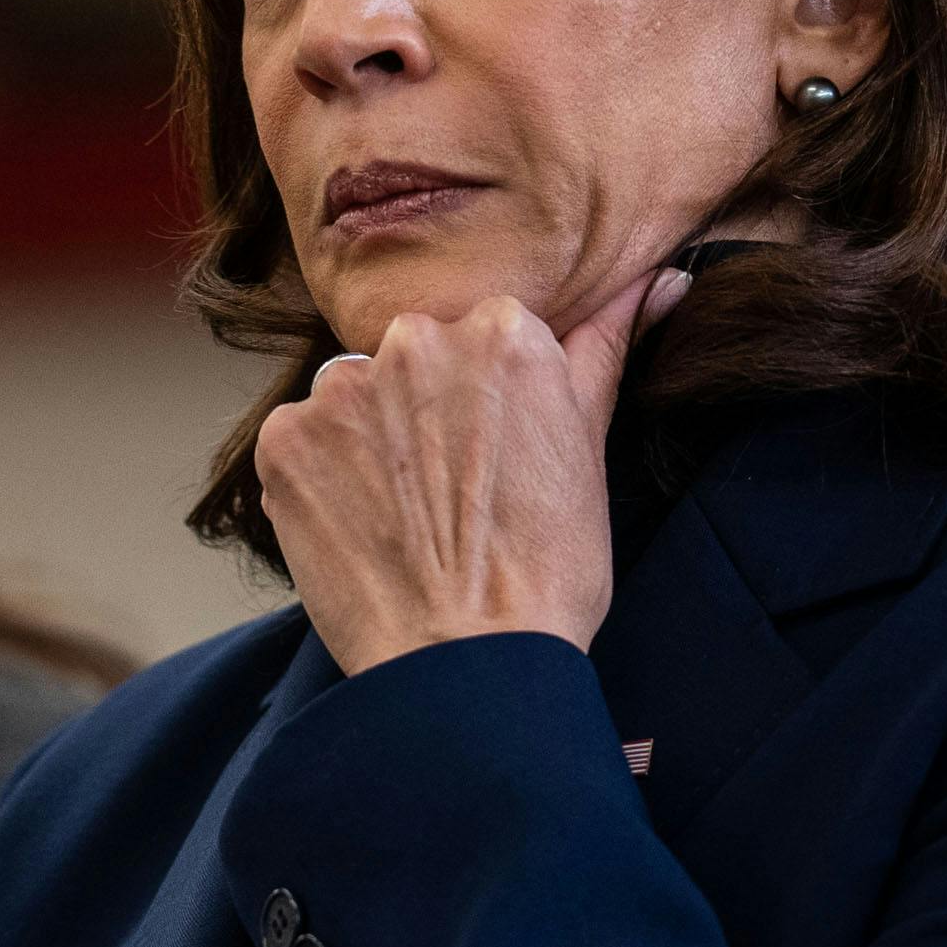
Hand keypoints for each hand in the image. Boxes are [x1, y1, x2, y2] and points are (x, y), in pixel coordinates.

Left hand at [249, 264, 683, 673]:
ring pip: (353, 395)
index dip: (485, 402)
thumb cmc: (544, 573)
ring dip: (368, 441)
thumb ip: (607, 346)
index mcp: (504, 330)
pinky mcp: (285, 441)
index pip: (482, 335)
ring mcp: (342, 389)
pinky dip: (320, 478)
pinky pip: (300, 440)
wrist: (465, 665)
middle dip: (424, 411)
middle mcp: (417, 339)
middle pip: (413, 358)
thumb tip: (662, 280)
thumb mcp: (590, 450)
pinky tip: (359, 527)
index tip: (494, 456)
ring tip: (403, 516)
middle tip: (451, 495)